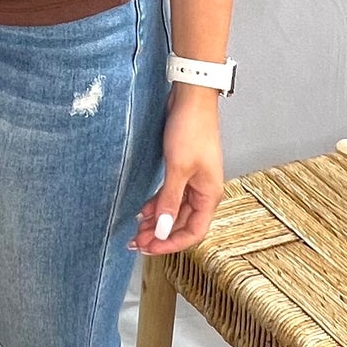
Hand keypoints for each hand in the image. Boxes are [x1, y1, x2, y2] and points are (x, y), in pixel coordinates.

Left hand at [128, 84, 224, 254]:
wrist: (191, 98)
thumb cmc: (191, 129)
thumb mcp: (178, 168)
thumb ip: (169, 200)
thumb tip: (163, 229)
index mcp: (209, 194)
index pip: (193, 232)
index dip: (171, 244)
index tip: (150, 248)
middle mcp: (203, 190)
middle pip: (182, 223)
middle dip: (160, 235)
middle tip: (137, 242)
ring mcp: (193, 180)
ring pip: (174, 210)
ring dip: (157, 221)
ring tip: (137, 230)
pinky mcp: (182, 170)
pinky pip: (170, 196)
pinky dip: (157, 205)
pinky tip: (144, 211)